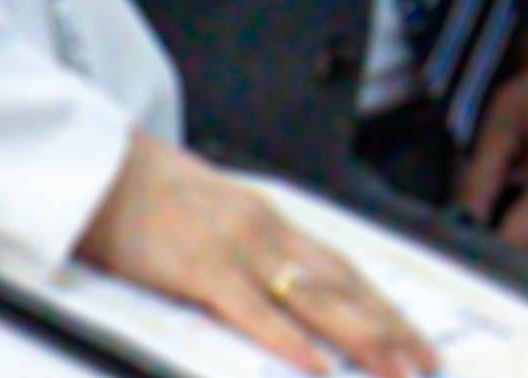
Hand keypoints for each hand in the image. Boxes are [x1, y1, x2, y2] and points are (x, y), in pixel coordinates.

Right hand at [79, 132, 433, 377]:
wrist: (102, 169)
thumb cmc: (150, 200)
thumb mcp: (216, 221)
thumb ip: (251, 251)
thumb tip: (284, 289)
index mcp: (274, 224)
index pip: (344, 270)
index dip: (383, 304)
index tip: (414, 335)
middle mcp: (269, 234)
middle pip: (343, 286)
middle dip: (389, 327)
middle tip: (426, 363)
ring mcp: (238, 250)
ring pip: (315, 298)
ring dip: (361, 336)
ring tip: (395, 368)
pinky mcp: (200, 268)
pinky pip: (252, 311)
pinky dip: (290, 339)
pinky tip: (319, 365)